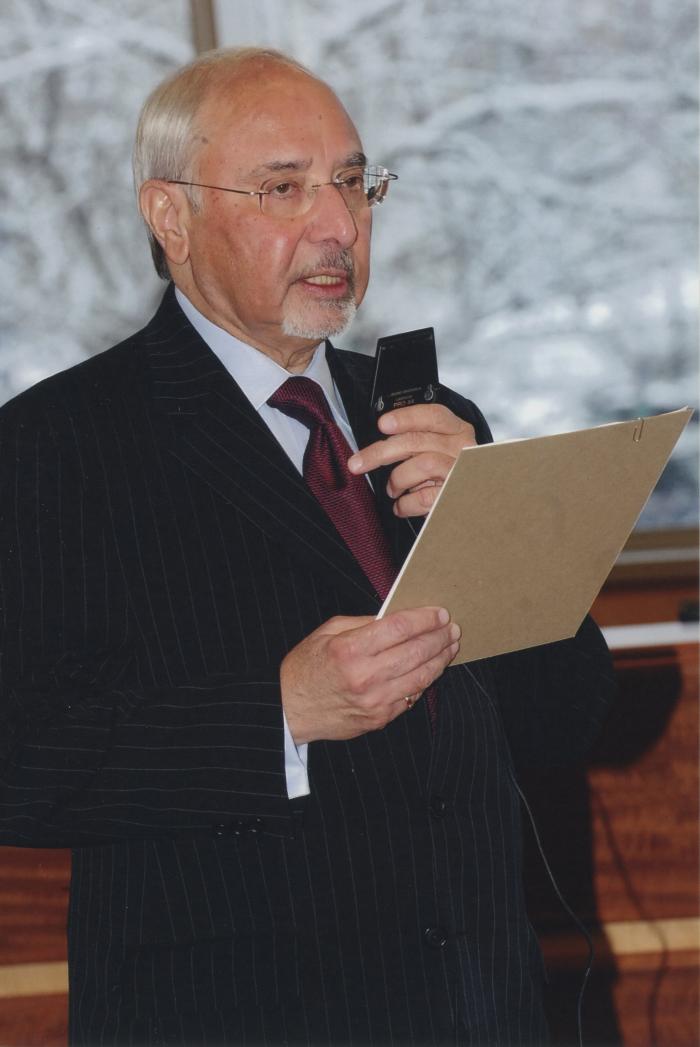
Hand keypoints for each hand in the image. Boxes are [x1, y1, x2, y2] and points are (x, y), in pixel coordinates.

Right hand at [281, 607, 460, 743]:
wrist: (290, 710)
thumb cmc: (306, 667)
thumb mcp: (327, 633)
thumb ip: (363, 623)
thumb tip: (396, 619)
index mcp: (350, 649)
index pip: (399, 629)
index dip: (424, 619)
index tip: (439, 613)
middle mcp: (365, 676)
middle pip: (416, 652)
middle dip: (439, 637)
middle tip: (452, 628)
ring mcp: (374, 701)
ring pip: (421, 677)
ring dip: (440, 660)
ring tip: (449, 646)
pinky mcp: (379, 719)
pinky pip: (411, 698)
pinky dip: (424, 681)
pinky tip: (430, 669)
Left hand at [347, 404, 475, 516]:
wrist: (469, 506)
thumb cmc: (444, 475)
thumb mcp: (433, 450)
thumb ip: (413, 440)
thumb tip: (378, 445)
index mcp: (456, 430)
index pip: (433, 415)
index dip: (406, 418)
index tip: (382, 424)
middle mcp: (461, 448)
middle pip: (418, 441)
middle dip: (381, 452)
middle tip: (357, 463)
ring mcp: (461, 472)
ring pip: (423, 465)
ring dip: (397, 479)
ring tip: (392, 489)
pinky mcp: (456, 496)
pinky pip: (425, 497)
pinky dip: (406, 503)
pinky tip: (401, 506)